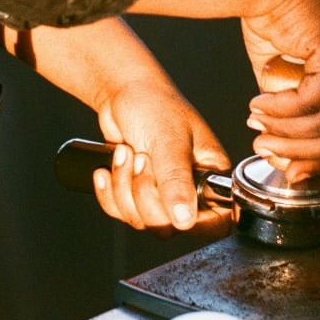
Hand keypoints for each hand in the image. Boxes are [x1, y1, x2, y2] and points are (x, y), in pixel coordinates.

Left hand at [90, 79, 232, 238]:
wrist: (123, 93)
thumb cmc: (155, 105)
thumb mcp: (168, 140)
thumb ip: (177, 180)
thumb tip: (185, 219)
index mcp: (210, 176)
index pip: (214, 221)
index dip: (193, 223)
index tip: (169, 207)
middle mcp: (189, 189)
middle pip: (169, 226)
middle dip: (143, 193)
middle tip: (140, 158)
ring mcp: (161, 193)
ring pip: (141, 221)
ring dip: (123, 188)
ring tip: (124, 153)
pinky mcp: (136, 193)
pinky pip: (120, 212)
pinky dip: (108, 193)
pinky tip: (106, 169)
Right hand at [241, 0, 319, 181]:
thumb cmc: (273, 26)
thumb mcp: (284, 87)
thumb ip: (292, 122)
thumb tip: (286, 163)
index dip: (319, 160)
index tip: (288, 170)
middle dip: (300, 151)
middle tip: (263, 147)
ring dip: (286, 131)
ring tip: (256, 123)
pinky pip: (312, 101)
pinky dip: (282, 110)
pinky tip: (259, 105)